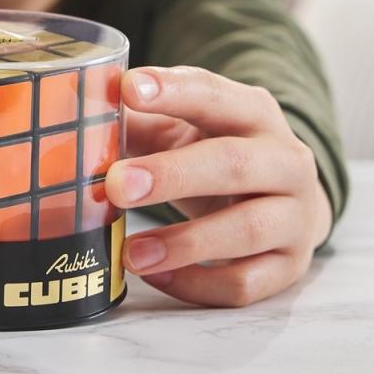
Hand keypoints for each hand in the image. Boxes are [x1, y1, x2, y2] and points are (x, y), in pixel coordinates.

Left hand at [105, 66, 332, 306]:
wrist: (287, 200)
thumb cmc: (216, 156)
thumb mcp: (183, 130)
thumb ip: (136, 122)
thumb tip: (78, 112)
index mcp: (254, 113)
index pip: (214, 95)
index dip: (172, 91)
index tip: (127, 89)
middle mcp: (285, 160)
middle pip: (232, 164)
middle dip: (172, 176)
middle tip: (116, 185)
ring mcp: (295, 215)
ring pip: (246, 229)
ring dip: (184, 243)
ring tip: (130, 252)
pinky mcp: (290, 266)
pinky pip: (245, 283)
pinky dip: (198, 284)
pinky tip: (156, 276)